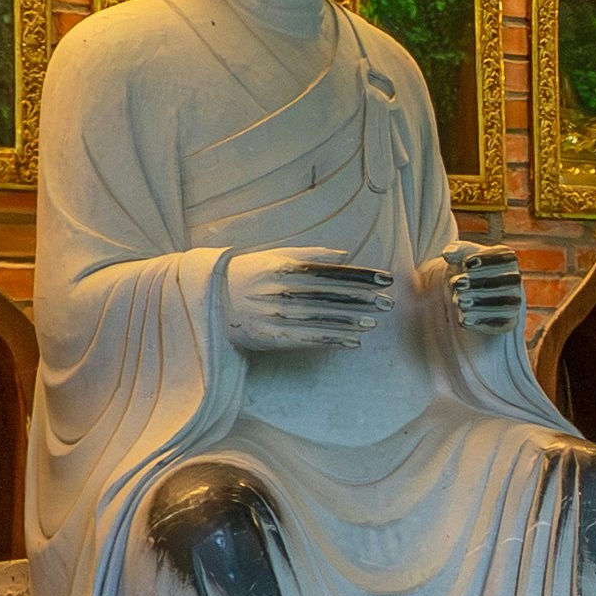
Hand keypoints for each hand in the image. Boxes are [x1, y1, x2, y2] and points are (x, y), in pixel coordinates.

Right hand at [226, 247, 394, 349]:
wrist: (207, 297)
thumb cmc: (247, 273)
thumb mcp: (274, 256)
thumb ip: (309, 254)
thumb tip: (344, 255)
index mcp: (284, 267)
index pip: (331, 271)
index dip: (359, 275)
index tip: (384, 278)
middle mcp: (280, 289)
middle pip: (329, 294)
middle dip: (360, 297)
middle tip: (388, 301)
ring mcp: (274, 313)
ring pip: (319, 317)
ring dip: (349, 320)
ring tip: (374, 321)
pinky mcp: (268, 336)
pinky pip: (305, 339)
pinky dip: (330, 340)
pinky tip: (352, 342)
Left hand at [440, 240, 529, 343]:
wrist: (477, 293)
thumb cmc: (471, 269)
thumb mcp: (464, 256)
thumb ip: (457, 250)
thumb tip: (448, 253)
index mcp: (508, 258)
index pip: (502, 258)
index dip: (485, 261)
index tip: (466, 264)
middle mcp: (515, 280)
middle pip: (500, 281)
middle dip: (476, 283)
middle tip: (456, 284)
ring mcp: (514, 301)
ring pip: (500, 304)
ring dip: (477, 303)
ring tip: (458, 300)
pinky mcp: (508, 321)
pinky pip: (498, 323)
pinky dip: (480, 321)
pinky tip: (464, 318)